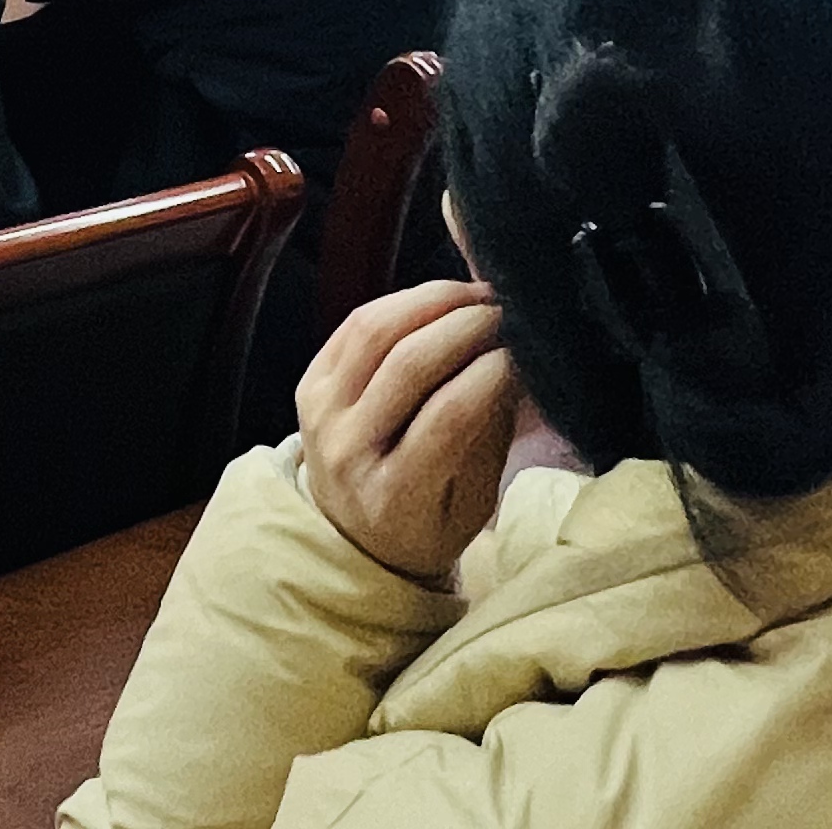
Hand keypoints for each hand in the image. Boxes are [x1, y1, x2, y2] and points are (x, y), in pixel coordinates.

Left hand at [295, 279, 517, 583]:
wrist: (354, 536)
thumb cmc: (428, 522)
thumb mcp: (474, 503)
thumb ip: (490, 435)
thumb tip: (513, 360)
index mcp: (395, 496)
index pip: (448, 416)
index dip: (491, 372)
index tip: (522, 351)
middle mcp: (348, 452)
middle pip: (409, 364)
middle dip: (467, 325)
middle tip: (507, 312)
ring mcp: (321, 414)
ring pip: (376, 331)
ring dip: (433, 300)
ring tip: (477, 296)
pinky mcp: (310, 383)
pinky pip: (355, 324)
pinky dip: (402, 301)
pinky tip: (439, 299)